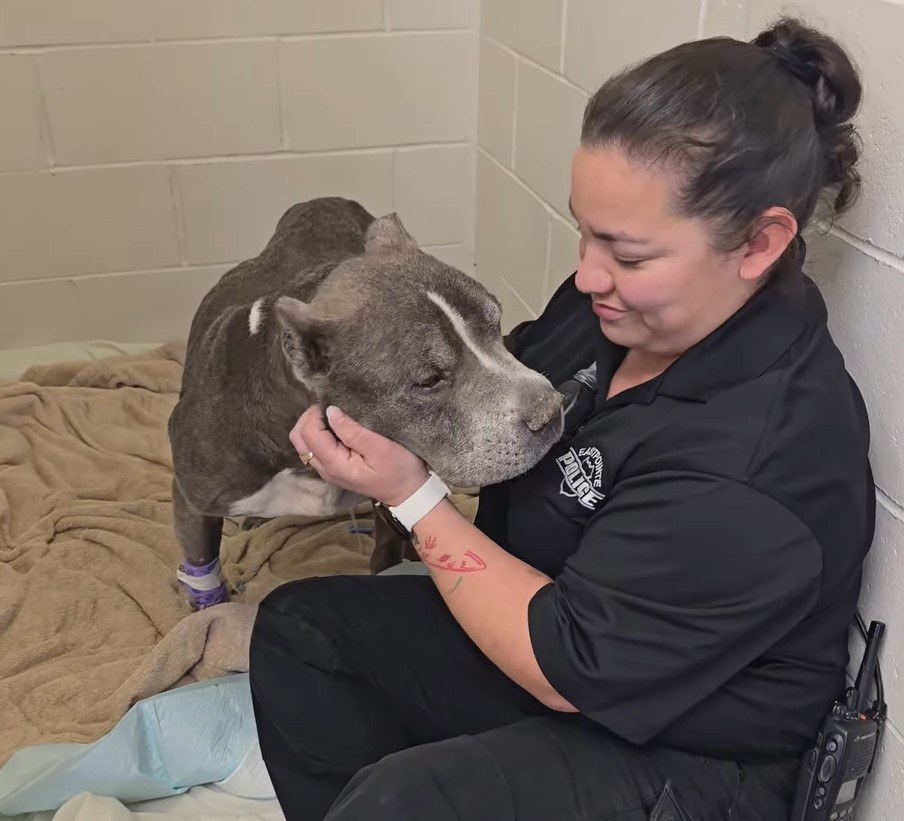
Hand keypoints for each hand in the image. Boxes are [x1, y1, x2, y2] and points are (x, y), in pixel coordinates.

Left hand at [289, 405, 428, 506]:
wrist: (408, 492)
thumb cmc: (399, 469)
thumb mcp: (381, 448)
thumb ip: (354, 432)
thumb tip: (331, 412)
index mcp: (334, 464)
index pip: (309, 433)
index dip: (315, 414)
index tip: (335, 403)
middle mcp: (324, 469)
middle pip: (298, 438)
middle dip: (309, 418)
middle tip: (330, 407)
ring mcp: (327, 470)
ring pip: (303, 443)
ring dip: (313, 425)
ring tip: (334, 415)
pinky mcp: (333, 468)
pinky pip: (314, 447)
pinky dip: (318, 433)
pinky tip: (336, 427)